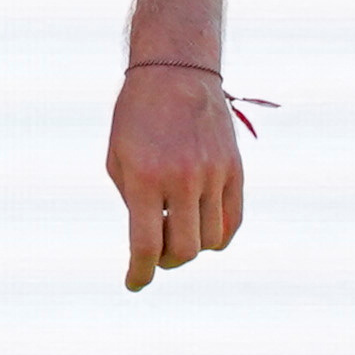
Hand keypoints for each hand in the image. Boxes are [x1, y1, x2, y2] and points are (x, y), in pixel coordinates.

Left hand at [109, 61, 244, 292]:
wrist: (175, 71)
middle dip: (165, 262)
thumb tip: (151, 244)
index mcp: (145, 177)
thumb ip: (134, 204)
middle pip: (183, 251)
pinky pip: (233, 221)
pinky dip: (218, 235)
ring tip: (177, 230)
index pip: (146, 245)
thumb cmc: (137, 118)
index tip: (134, 283)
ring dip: (192, 247)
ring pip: (210, 241)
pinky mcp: (235, 170)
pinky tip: (202, 229)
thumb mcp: (119, 160)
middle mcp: (182, 178)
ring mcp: (213, 174)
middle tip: (155, 254)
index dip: (139, 273)